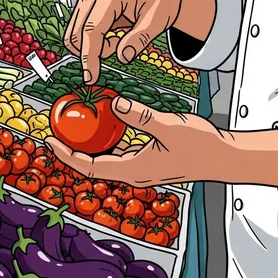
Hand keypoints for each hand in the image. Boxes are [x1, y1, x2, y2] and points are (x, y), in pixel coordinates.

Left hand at [45, 97, 277, 187]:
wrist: (226, 158)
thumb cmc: (202, 145)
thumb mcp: (169, 125)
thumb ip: (140, 116)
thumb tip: (115, 103)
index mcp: (134, 169)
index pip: (90, 166)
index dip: (67, 155)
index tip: (51, 141)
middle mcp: (134, 174)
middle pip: (94, 166)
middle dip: (73, 150)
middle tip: (57, 131)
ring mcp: (142, 170)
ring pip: (107, 161)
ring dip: (89, 148)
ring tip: (75, 129)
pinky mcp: (150, 164)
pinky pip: (120, 155)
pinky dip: (108, 144)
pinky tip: (106, 128)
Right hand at [64, 0, 215, 83]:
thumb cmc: (161, 1)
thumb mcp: (157, 21)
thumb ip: (140, 39)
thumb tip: (123, 58)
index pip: (92, 30)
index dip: (89, 56)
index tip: (91, 79)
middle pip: (76, 34)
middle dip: (93, 52)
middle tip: (119, 48)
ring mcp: (87, 1)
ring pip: (75, 36)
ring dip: (93, 48)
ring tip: (118, 41)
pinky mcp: (86, 9)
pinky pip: (80, 34)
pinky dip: (94, 43)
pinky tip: (113, 37)